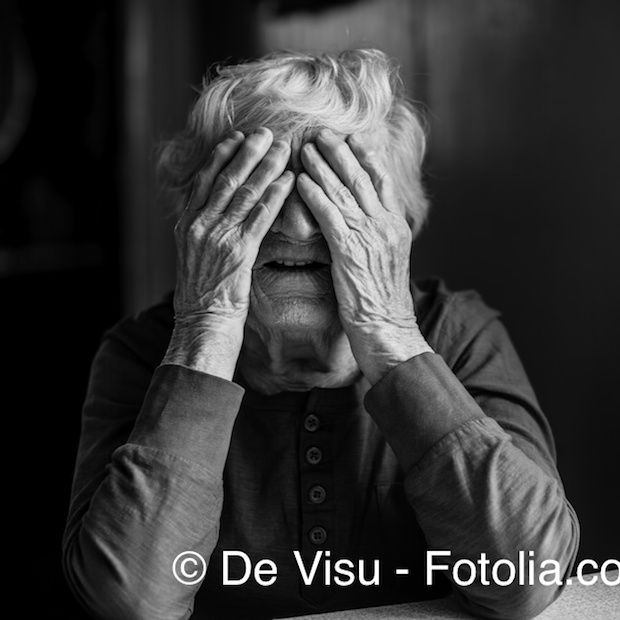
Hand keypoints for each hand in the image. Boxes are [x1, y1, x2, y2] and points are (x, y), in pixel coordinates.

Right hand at [165, 128, 294, 376]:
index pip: (205, 180)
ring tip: (283, 149)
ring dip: (265, 167)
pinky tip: (288, 181)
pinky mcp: (238, 252)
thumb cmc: (203, 294)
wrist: (202, 324)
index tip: (238, 136)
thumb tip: (218, 210)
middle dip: (247, 152)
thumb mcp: (194, 256)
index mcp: (187, 224)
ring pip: (244, 194)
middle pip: (226, 179)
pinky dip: (275, 196)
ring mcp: (217, 237)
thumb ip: (204, 230)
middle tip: (267, 132)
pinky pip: (260, 217)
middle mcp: (199, 225)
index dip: (223, 155)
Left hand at [297, 128, 431, 382]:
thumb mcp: (388, 263)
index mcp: (396, 227)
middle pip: (363, 179)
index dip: (367, 157)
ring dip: (324, 167)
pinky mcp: (351, 252)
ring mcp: (370, 237)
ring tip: (307, 147)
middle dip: (342, 152)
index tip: (353, 138)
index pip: (382, 182)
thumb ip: (379, 237)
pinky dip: (316, 196)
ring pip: (345, 193)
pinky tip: (302, 181)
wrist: (388, 330)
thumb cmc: (383, 302)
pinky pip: (331, 216)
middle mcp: (386, 226)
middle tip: (323, 132)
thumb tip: (368, 221)